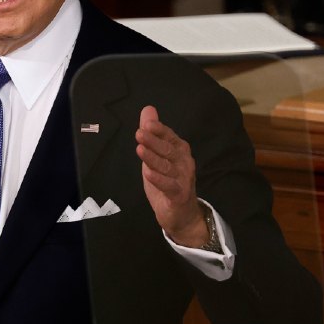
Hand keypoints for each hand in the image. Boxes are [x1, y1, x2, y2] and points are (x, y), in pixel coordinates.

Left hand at [135, 105, 207, 246]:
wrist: (181, 214)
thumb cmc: (168, 181)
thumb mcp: (156, 156)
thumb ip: (152, 134)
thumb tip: (148, 109)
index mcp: (179, 150)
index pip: (169, 136)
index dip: (159, 130)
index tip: (147, 124)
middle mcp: (184, 162)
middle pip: (168, 150)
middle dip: (153, 141)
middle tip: (139, 133)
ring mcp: (183, 178)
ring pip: (166, 167)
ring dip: (153, 158)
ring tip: (140, 149)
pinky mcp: (179, 194)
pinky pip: (168, 186)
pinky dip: (158, 179)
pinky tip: (148, 173)